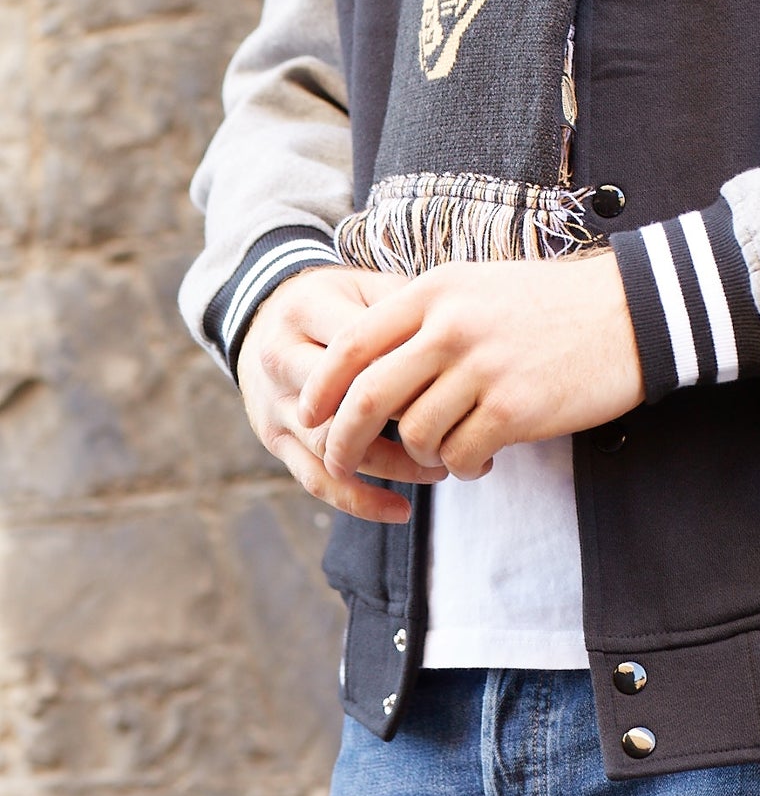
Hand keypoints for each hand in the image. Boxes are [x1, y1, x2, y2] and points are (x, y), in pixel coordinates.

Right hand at [237, 265, 448, 521]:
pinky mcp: (274, 440)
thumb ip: (402, 304)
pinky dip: (359, 501)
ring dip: (393, 464)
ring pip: (332, 446)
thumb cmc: (334, 300)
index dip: (412, 364)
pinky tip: (401, 510)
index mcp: (307, 310)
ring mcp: (274, 404)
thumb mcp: (362, 285)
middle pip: (344, 397)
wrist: (264, 315)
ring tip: (442, 466)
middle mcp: (281, 357)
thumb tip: (457, 331)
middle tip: (457, 422)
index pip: (362, 346)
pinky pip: (314, 481)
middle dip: (405, 415)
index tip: (459, 377)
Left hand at [297, 252, 643, 484]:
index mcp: (436, 290)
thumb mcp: (477, 287)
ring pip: (416, 434)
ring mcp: (484, 367)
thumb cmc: (549, 303)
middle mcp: (451, 325)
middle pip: (369, 396)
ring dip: (421, 456)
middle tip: (342, 460)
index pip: (352, 342)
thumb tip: (367, 372)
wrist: (629, 311)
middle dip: (345, 439)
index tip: (310, 414)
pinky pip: (460, 456)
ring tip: (446, 450)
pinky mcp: (516, 407)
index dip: (321, 386)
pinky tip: (482, 457)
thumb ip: (423, 319)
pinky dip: (462, 467)